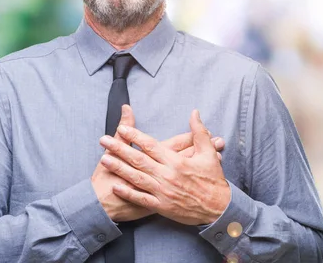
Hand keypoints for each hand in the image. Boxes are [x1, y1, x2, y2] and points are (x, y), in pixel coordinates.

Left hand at [99, 110, 230, 225]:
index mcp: (176, 161)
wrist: (219, 209)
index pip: (151, 145)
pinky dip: (128, 192)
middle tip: (103, 140)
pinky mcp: (162, 206)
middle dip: (119, 148)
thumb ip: (199, 132)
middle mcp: (166, 175)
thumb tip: (194, 113)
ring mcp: (163, 192)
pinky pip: (141, 198)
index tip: (122, 128)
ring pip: (136, 178)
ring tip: (103, 159)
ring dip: (118, 168)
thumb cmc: (213, 181)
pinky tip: (116, 185)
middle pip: (138, 159)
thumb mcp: (209, 153)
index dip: (135, 136)